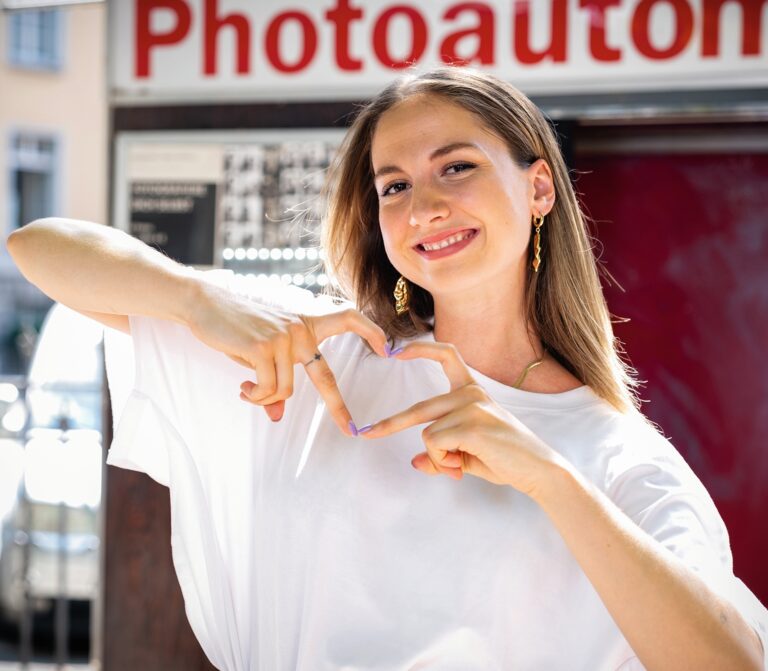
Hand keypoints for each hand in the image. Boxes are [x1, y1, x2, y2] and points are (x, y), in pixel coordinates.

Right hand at [187, 279, 387, 434]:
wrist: (204, 303)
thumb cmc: (235, 326)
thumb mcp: (260, 350)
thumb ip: (275, 377)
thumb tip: (276, 414)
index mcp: (305, 322)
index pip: (348, 317)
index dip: (369, 331)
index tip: (387, 348)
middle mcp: (300, 329)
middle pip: (325, 375)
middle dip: (339, 407)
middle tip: (351, 429)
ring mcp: (284, 337)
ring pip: (285, 390)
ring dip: (264, 397)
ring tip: (246, 390)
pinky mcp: (264, 347)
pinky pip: (267, 389)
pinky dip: (254, 396)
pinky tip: (241, 388)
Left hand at [361, 341, 564, 496]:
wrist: (538, 470)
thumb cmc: (505, 459)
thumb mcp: (467, 455)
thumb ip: (441, 454)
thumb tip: (414, 461)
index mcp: (471, 391)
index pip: (446, 355)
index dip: (420, 349)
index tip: (394, 351)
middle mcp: (471, 393)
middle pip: (419, 408)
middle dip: (389, 425)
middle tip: (365, 433)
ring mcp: (472, 406)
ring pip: (428, 434)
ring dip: (439, 458)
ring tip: (461, 466)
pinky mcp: (472, 424)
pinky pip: (435, 444)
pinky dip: (443, 461)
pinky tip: (463, 467)